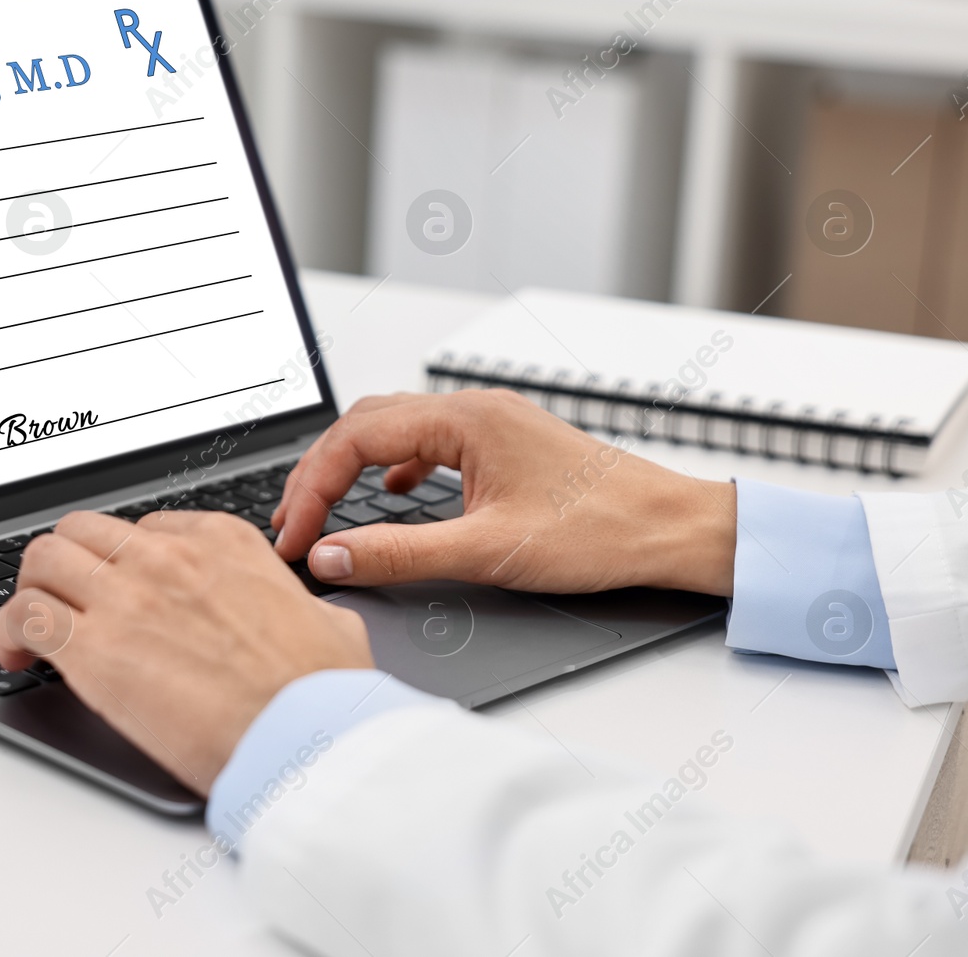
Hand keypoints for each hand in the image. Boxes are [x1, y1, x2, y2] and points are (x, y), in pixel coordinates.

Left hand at [0, 509, 372, 793]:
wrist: (304, 736)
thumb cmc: (320, 692)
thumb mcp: (327, 622)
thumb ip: (298, 608)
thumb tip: (313, 621)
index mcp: (223, 542)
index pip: (146, 529)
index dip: (125, 563)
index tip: (122, 593)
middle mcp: (167, 558)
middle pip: (83, 532)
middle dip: (68, 564)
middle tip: (67, 602)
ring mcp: (126, 598)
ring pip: (43, 559)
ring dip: (32, 590)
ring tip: (33, 628)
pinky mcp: (93, 650)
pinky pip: (24, 614)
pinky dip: (7, 631)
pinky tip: (15, 656)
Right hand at [272, 390, 735, 595]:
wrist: (673, 529)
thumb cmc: (601, 530)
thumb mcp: (487, 551)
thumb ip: (400, 554)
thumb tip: (335, 556)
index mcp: (465, 420)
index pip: (355, 438)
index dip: (312, 488)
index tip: (295, 535)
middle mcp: (475, 410)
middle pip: (366, 423)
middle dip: (321, 472)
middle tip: (295, 522)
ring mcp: (492, 424)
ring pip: (396, 429)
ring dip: (353, 467)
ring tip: (327, 509)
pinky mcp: (505, 446)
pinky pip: (430, 442)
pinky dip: (396, 467)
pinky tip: (394, 494)